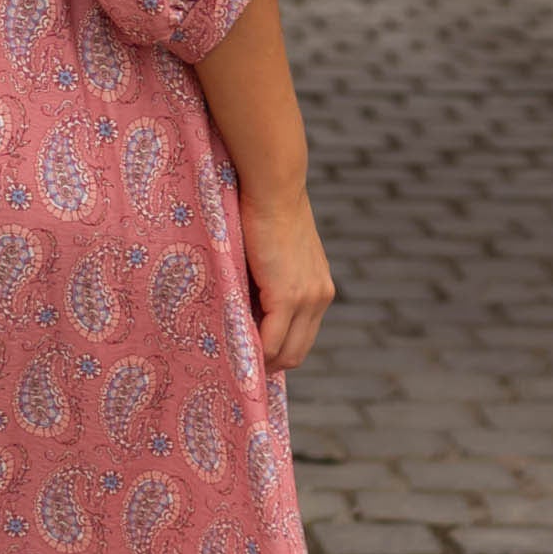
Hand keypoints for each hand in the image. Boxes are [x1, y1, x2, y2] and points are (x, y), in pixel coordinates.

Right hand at [238, 183, 334, 370]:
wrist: (273, 188)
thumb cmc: (265, 211)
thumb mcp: (276, 253)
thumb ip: (270, 280)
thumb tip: (244, 305)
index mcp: (319, 289)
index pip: (302, 337)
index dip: (278, 352)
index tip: (251, 354)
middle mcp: (319, 297)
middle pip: (297, 353)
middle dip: (269, 364)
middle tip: (238, 363)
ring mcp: (307, 299)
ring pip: (286, 353)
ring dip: (260, 361)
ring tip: (233, 358)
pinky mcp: (287, 296)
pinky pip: (270, 341)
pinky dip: (253, 351)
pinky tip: (233, 349)